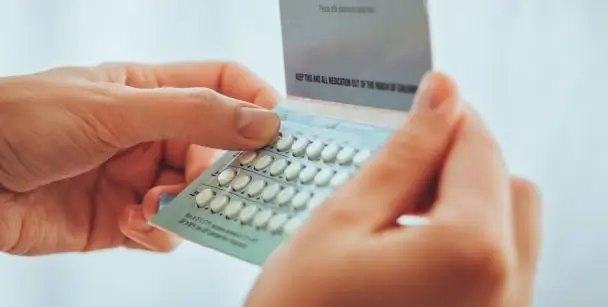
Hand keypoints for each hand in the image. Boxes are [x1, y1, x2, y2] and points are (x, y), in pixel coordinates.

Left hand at [0, 61, 279, 253]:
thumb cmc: (24, 121)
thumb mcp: (116, 108)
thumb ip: (194, 114)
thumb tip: (263, 122)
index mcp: (150, 90)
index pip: (222, 85)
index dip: (256, 101)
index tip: (282, 131)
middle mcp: (151, 132)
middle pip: (217, 147)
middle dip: (222, 169)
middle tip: (220, 184)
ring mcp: (139, 176)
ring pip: (197, 195)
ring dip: (187, 205)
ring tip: (153, 206)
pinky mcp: (124, 220)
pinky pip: (167, 230)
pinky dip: (158, 232)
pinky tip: (129, 222)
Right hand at [245, 72, 541, 306]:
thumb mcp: (342, 224)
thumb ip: (403, 156)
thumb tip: (440, 97)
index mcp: (471, 254)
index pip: (480, 151)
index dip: (449, 117)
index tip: (423, 105)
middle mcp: (507, 292)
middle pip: (507, 186)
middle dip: (461, 161)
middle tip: (403, 167)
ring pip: (510, 227)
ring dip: (464, 200)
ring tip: (400, 212)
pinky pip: (500, 267)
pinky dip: (465, 240)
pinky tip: (413, 247)